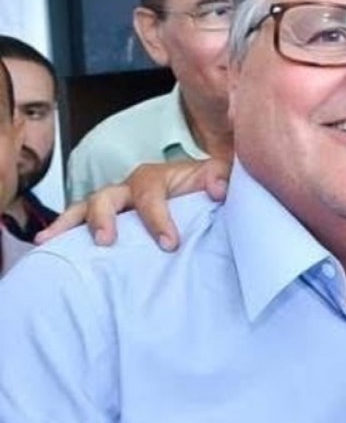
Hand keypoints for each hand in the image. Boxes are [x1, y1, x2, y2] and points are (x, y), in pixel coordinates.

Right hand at [36, 158, 232, 250]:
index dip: (157, 219)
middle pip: (107, 196)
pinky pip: (80, 221)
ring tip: (50, 240)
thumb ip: (222, 177)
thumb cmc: (206, 187)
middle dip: (104, 218)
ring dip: (70, 223)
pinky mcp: (109, 218)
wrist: (202, 190)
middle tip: (106, 241)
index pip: (150, 195)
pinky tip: (45, 245)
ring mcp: (115, 202)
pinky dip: (63, 231)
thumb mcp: (219, 178)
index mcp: (155, 177)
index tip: (169, 243)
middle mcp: (129, 187)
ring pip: (86, 207)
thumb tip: (218, 189)